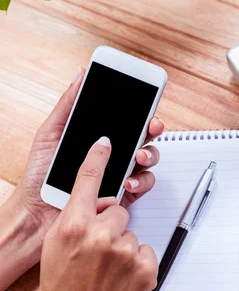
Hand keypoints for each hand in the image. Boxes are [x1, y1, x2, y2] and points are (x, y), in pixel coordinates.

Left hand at [11, 67, 163, 255]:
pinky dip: (141, 182)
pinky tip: (128, 181)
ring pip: (147, 161)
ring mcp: (117, 175)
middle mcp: (110, 156)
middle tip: (150, 127)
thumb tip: (80, 76)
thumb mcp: (50, 134)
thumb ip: (67, 105)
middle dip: (152, 130)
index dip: (140, 110)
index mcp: (96, 139)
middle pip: (142, 137)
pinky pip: (142, 186)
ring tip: (138, 156)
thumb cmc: (37, 177)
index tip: (146, 101)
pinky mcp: (121, 197)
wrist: (34, 215)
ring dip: (149, 155)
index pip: (124, 121)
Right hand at [40, 136, 157, 290]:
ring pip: (131, 233)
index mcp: (73, 226)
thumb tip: (96, 205)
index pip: (88, 179)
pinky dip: (136, 262)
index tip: (108, 142)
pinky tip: (120, 279)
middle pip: (118, 210)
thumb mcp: (56, 249)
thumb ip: (74, 220)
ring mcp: (126, 251)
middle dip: (111, 227)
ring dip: (123, 247)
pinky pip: (144, 250)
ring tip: (106, 272)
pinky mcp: (146, 266)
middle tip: (98, 253)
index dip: (98, 157)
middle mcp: (101, 234)